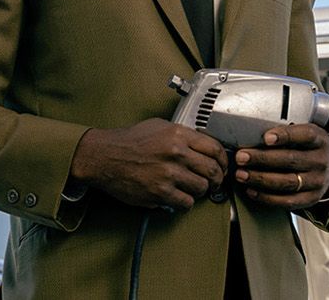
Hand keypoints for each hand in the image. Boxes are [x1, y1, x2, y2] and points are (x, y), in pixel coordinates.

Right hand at [69, 118, 228, 209]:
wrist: (105, 156)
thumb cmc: (129, 141)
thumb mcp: (159, 126)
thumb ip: (182, 135)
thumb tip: (202, 145)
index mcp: (178, 134)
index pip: (215, 148)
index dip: (223, 160)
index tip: (222, 166)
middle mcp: (176, 153)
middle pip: (213, 170)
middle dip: (216, 179)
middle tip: (213, 182)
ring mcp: (168, 173)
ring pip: (201, 188)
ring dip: (199, 191)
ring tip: (191, 189)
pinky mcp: (160, 192)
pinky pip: (186, 202)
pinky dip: (185, 202)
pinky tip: (178, 197)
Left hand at [233, 123, 328, 210]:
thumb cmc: (310, 148)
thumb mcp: (305, 134)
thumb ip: (286, 133)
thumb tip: (252, 135)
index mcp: (319, 140)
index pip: (305, 136)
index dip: (286, 136)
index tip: (266, 137)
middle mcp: (320, 161)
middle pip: (291, 160)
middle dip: (262, 158)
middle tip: (242, 157)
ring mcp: (317, 182)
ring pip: (287, 182)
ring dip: (260, 178)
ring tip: (241, 174)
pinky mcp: (310, 199)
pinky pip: (287, 201)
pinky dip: (266, 197)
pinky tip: (251, 190)